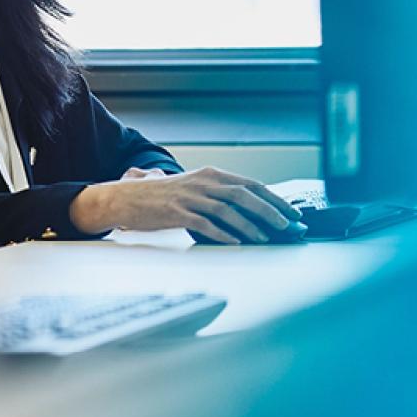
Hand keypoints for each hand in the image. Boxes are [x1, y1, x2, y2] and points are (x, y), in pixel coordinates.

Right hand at [96, 166, 302, 243]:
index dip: (273, 198)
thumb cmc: (161, 197)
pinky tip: (236, 242)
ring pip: (228, 209)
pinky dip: (223, 233)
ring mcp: (190, 196)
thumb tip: (249, 210)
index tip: (291, 212)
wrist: (125, 197)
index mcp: (212, 175)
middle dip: (270, 210)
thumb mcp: (195, 189)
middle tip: (287, 225)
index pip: (250, 185)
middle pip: (244, 194)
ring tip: (267, 237)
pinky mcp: (177, 211)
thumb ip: (218, 196)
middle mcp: (204, 182)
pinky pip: (205, 223)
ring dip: (251, 224)